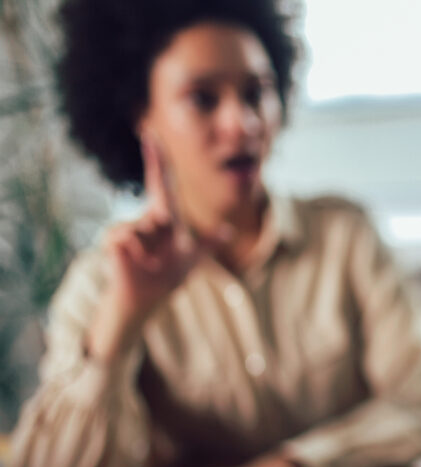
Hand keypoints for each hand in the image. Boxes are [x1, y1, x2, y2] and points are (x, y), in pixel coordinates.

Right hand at [86, 138, 232, 361]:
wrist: (146, 298)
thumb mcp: (191, 260)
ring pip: (149, 229)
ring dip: (156, 252)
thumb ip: (207, 244)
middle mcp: (145, 217)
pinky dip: (139, 254)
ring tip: (151, 262)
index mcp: (164, 218)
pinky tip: (136, 262)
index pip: (161, 183)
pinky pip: (130, 238)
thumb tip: (228, 231)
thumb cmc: (167, 276)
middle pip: (163, 213)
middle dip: (168, 236)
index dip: (157, 160)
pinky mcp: (113, 239)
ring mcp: (127, 227)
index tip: (149, 135)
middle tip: (163, 256)